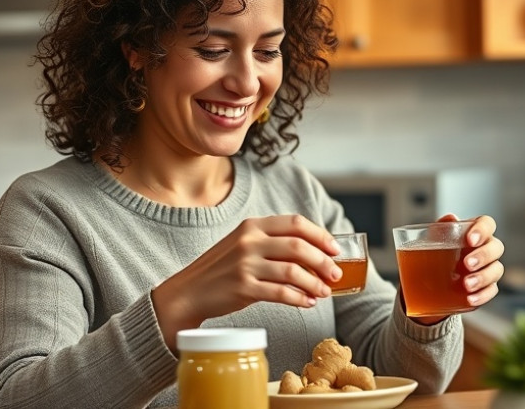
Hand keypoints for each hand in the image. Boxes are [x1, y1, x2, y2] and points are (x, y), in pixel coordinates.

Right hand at [151, 214, 340, 348]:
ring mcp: (245, 264)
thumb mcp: (243, 244)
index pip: (296, 223)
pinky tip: (307, 302)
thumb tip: (314, 253)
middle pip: (299, 246)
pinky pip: (281, 293)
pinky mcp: (243, 288)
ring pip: (293, 271)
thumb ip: (272, 242)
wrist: (189, 291)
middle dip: (324, 261)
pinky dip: (299, 298)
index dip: (320, 235)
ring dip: (315, 283)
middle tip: (336, 274)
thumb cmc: (221, 269)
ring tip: (324, 292)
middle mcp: (249, 241)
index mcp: (252, 225)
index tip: (335, 249)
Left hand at [409, 214, 504, 324]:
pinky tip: (470, 299)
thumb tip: (451, 218)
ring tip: (466, 285)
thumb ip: (441, 228)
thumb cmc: (434, 253)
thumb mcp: (433, 239)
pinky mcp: (486, 288)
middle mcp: (486, 248)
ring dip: (483, 277)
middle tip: (467, 264)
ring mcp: (488, 268)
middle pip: (496, 248)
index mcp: (474, 232)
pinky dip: (482, 295)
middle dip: (483, 256)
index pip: (487, 224)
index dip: (482, 230)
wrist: (428, 281)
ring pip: (496, 270)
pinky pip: (491, 291)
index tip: (470, 240)